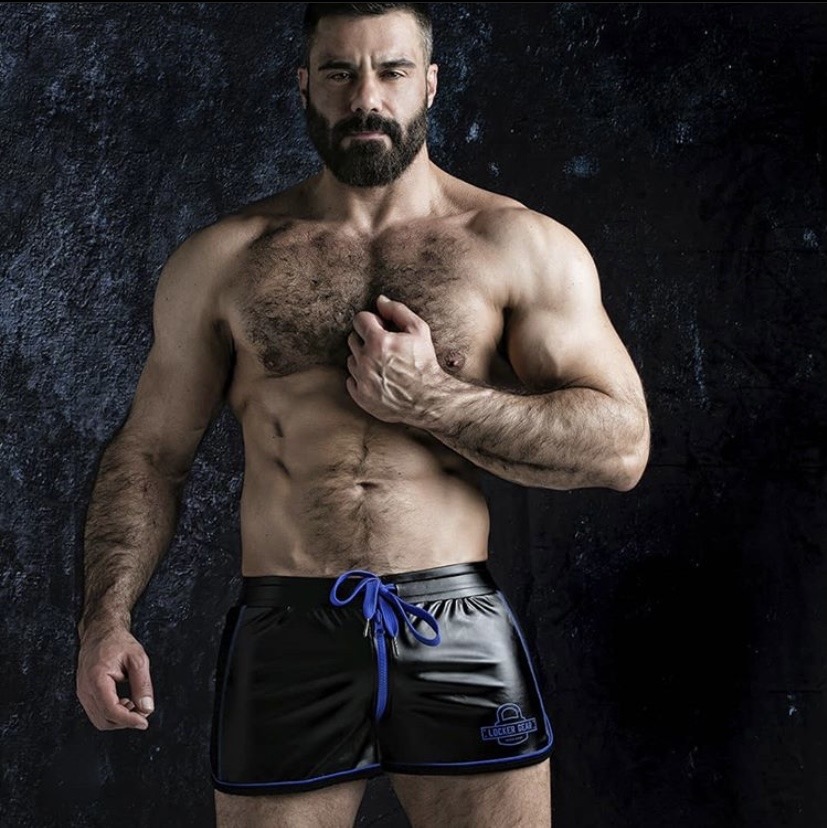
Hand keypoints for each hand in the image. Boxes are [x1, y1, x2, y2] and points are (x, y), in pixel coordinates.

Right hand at [76, 626, 154, 730]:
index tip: (145, 722)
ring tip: (135, 703)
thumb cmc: (119, 643)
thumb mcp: (137, 659)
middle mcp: (85, 689)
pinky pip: (97, 712)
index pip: (111, 710)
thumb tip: (147, 709)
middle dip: (125, 721)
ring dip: (119, 719)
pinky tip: (125, 701)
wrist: (100, 632)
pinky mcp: (84, 694)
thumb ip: (142, 684)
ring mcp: (82, 693)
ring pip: (99, 720)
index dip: (129, 720)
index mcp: (96, 679)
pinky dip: (112, 713)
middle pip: (104, 720)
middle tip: (143, 710)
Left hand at [346, 295, 444, 425]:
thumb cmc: (425, 363)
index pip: (359, 320)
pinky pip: (351, 380)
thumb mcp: (419, 331)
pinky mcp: (361, 396)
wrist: (429, 399)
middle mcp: (366, 360)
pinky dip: (361, 378)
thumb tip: (380, 300)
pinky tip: (379, 378)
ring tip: (383, 364)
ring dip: (363, 359)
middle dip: (366, 339)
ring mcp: (362, 380)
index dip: (371, 321)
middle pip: (352, 339)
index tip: (381, 328)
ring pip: (351, 360)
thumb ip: (397, 311)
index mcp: (378, 341)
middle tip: (384, 347)